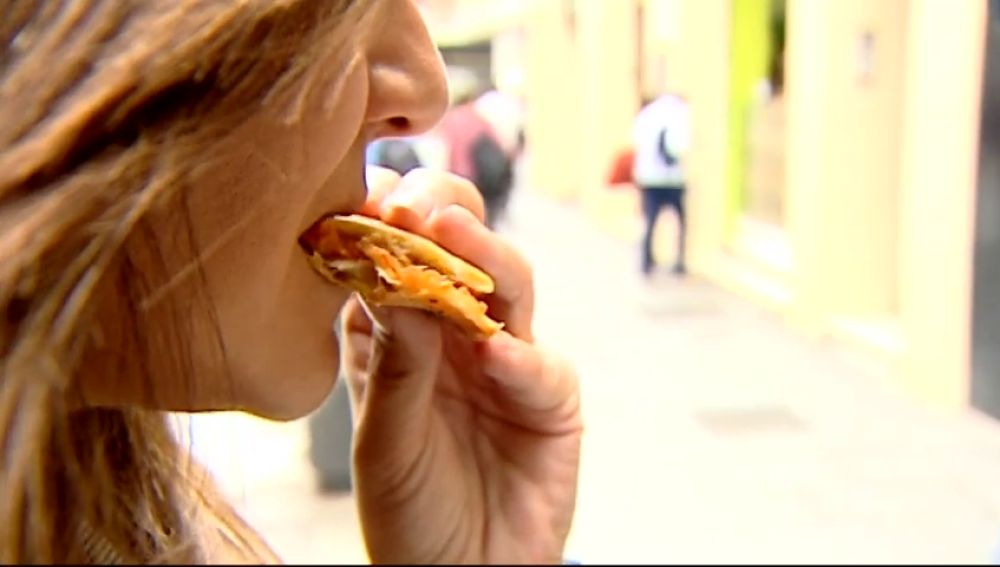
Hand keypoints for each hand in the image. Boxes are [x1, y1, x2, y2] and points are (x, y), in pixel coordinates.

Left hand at [337, 166, 582, 563]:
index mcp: (400, 334)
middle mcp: (455, 334)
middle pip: (462, 250)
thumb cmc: (409, 512)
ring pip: (508, 286)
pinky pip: (540, 367)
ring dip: (483, 255)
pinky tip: (492, 354)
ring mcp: (507, 359)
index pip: (396, 256)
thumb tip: (390, 270)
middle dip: (441, 214)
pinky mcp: (550, 398)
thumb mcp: (384, 439)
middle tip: (414, 202)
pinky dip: (519, 358)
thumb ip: (391, 362)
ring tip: (450, 234)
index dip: (385, 221)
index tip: (368, 196)